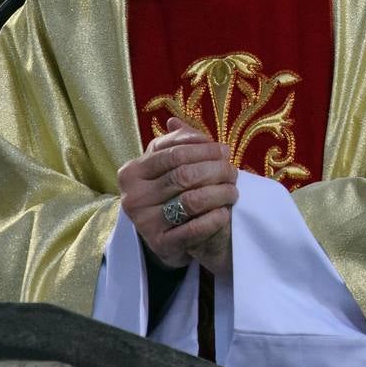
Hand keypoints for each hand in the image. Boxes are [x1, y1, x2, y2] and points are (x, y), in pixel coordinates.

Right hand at [117, 117, 236, 273]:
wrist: (161, 237)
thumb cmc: (165, 194)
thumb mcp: (164, 166)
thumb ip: (174, 143)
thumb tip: (175, 121)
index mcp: (132, 172)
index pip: (173, 153)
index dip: (203, 149)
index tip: (224, 150)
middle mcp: (134, 197)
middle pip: (184, 175)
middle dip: (215, 170)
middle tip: (233, 171)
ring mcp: (145, 223)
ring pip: (191, 201)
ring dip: (219, 193)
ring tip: (233, 190)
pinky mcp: (161, 245)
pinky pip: (194, 229)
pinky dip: (214, 219)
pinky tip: (225, 212)